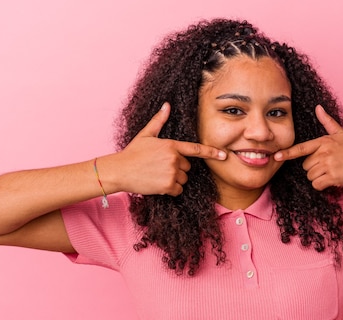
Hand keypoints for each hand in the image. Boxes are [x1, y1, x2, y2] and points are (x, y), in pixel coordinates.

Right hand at [103, 103, 226, 195]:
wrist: (119, 171)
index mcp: (171, 145)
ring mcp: (171, 172)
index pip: (195, 149)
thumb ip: (159, 121)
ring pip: (183, 179)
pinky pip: (178, 190)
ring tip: (157, 175)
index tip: (224, 155)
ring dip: (174, 180)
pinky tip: (158, 184)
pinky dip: (171, 190)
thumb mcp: (145, 134)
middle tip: (160, 167)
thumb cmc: (132, 153)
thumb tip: (166, 105)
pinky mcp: (168, 186)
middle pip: (187, 167)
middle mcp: (174, 158)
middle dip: (177, 168)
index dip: (211, 152)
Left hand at [274, 105, 342, 190]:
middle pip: (305, 166)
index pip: (301, 148)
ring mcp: (328, 164)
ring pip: (310, 176)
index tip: (277, 157)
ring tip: (332, 172)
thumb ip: (327, 122)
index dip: (288, 154)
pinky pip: (317, 184)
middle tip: (329, 166)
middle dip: (314, 169)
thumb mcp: (341, 134)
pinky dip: (322, 185)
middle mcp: (324, 152)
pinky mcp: (332, 177)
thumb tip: (318, 107)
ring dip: (318, 178)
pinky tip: (332, 180)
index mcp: (324, 142)